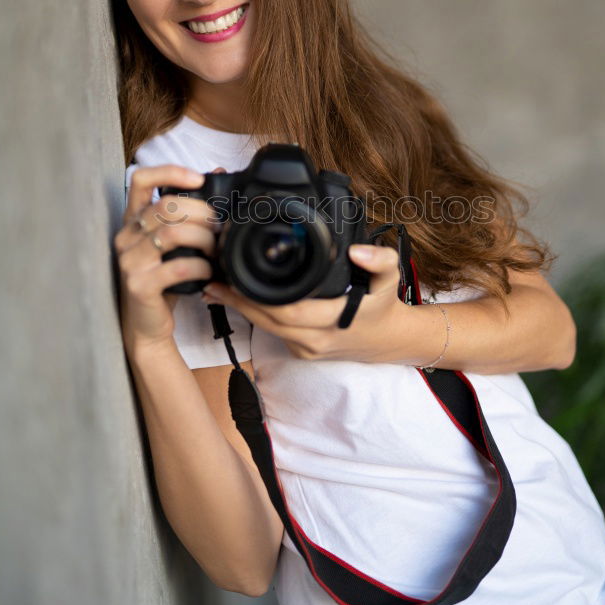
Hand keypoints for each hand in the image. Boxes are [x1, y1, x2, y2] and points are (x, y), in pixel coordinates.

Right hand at [116, 164, 225, 355]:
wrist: (148, 325)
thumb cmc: (164, 280)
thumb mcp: (175, 243)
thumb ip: (190, 211)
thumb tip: (220, 172)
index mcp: (133, 221)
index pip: (141, 180)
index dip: (170, 172)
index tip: (198, 179)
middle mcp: (126, 237)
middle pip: (166, 206)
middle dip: (202, 213)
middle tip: (219, 226)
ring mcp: (129, 261)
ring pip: (173, 233)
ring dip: (204, 238)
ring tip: (216, 249)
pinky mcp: (139, 285)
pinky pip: (178, 266)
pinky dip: (201, 266)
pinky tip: (209, 271)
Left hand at [201, 243, 410, 362]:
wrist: (389, 341)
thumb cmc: (383, 306)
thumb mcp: (390, 278)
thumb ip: (380, 260)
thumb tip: (356, 251)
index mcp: (335, 321)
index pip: (288, 311)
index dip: (256, 298)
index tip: (234, 278)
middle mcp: (317, 340)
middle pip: (268, 322)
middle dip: (238, 302)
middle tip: (214, 281)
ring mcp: (308, 349)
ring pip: (267, 331)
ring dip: (241, 310)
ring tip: (217, 288)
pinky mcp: (302, 353)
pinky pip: (274, 334)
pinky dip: (256, 317)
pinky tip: (240, 301)